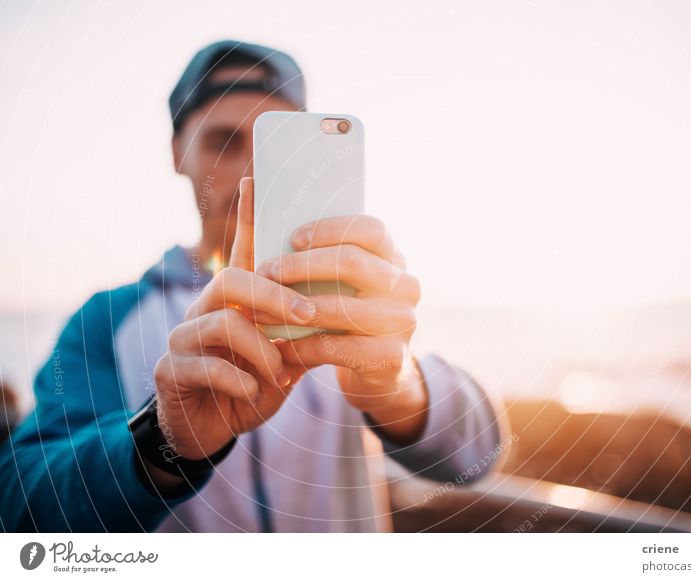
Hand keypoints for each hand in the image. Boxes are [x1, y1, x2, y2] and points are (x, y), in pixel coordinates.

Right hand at [153, 178, 316, 461]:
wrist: (213, 429)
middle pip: (234, 279)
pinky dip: (239, 380)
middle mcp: (204, 309)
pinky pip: (204, 366)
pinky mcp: (170, 370)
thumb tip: (342, 302)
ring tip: (281, 371)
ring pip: (223, 322)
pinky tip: (254, 391)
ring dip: (262, 349)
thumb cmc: (253, 382)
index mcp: (235, 301)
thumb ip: (302, 328)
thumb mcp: (285, 354)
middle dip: (276, 296)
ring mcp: (183, 338)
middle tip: (308, 313)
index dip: (248, 216)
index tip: (257, 179)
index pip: (242, 250)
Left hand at [257, 215, 428, 442]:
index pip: (370, 229)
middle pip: (352, 262)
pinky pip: (337, 347)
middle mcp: (406, 285)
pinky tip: (279, 346)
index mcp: (394, 258)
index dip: (330, 229)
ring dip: (292, 310)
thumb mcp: (337, 281)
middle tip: (265, 273)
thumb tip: (250, 186)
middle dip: (301, 266)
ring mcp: (403, 322)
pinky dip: (302, 346)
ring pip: (341, 308)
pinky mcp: (391, 357)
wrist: (377, 372)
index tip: (292, 239)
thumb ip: (308, 245)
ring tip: (259, 313)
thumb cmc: (345, 315)